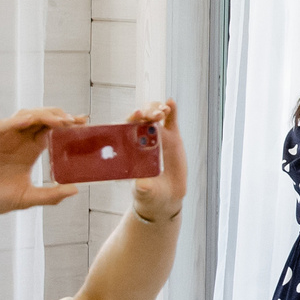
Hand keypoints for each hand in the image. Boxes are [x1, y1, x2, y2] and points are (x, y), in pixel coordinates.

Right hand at [0, 107, 81, 219]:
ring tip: (59, 120)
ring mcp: (2, 139)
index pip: (50, 131)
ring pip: (24, 117)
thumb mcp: (28, 198)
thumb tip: (76, 190)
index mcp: (28, 151)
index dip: (66, 125)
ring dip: (42, 115)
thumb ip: (51, 195)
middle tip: (76, 120)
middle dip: (59, 116)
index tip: (84, 123)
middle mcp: (17, 141)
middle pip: (41, 120)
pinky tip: (30, 120)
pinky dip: (16, 121)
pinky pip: (3, 126)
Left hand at [127, 100, 186, 221]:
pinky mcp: (172, 138)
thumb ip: (143, 187)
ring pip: (155, 116)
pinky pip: (171, 121)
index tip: (137, 114)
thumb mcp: (145, 193)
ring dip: (157, 109)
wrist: (165, 197)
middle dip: (146, 112)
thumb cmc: (149, 195)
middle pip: (141, 118)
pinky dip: (172, 111)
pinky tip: (171, 102)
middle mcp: (142, 139)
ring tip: (164, 111)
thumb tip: (141, 184)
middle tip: (155, 114)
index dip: (131, 119)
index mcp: (130, 149)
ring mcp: (158, 136)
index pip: (127, 128)